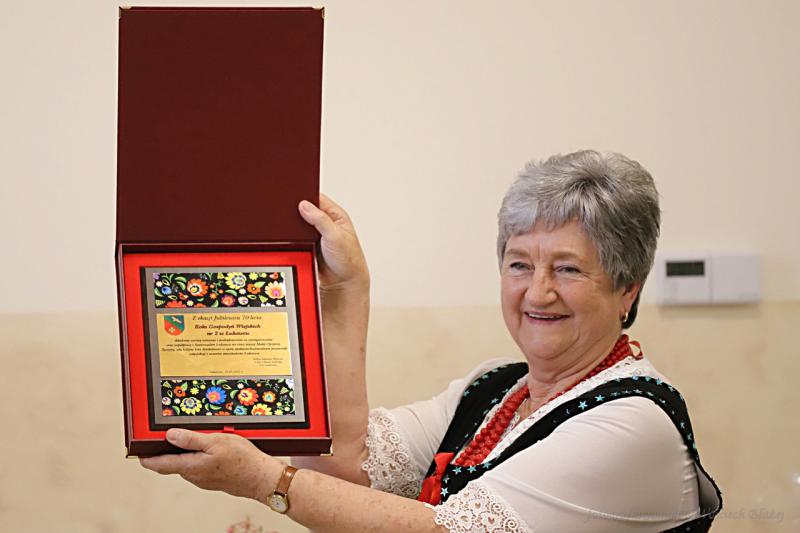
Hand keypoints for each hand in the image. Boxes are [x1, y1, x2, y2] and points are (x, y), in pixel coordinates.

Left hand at [140, 428, 282, 501]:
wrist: (261, 478)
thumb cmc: (243, 460)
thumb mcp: (216, 441)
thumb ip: (191, 439)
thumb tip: (170, 435)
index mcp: (190, 467)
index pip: (160, 464)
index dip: (147, 458)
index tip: (138, 452)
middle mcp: (194, 476)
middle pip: (173, 463)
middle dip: (168, 451)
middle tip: (164, 437)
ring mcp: (204, 479)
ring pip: (187, 464)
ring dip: (186, 453)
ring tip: (193, 437)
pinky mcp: (213, 479)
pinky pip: (199, 467)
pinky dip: (198, 457)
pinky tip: (210, 448)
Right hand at [298, 194, 368, 291]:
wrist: (343, 284)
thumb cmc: (349, 260)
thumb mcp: (336, 236)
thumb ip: (321, 220)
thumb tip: (305, 206)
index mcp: (336, 215)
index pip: (317, 198)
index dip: (305, 195)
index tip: (293, 196)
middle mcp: (326, 223)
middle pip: (306, 211)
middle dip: (297, 212)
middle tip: (290, 215)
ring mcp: (316, 235)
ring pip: (299, 225)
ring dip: (294, 228)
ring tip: (293, 231)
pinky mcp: (308, 246)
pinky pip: (296, 239)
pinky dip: (292, 239)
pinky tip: (291, 241)